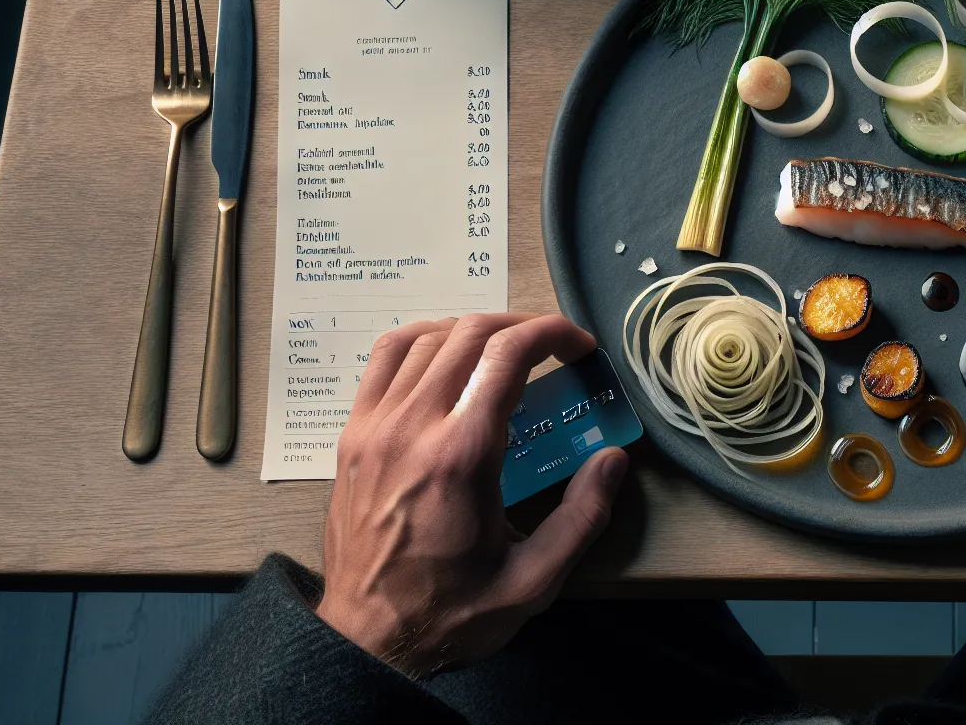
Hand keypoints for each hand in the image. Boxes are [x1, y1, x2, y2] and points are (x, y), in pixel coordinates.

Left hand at [317, 313, 628, 675]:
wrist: (368, 640)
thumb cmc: (451, 614)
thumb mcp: (534, 581)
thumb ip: (582, 517)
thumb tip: (613, 461)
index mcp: (462, 455)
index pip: (509, 353)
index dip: (552, 333)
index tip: (579, 346)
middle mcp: (413, 426)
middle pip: (469, 332)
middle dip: (521, 326)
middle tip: (552, 348)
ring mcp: (375, 426)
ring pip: (426, 337)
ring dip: (473, 329)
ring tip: (504, 350)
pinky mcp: (352, 436)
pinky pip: (384, 359)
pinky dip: (422, 340)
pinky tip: (445, 356)